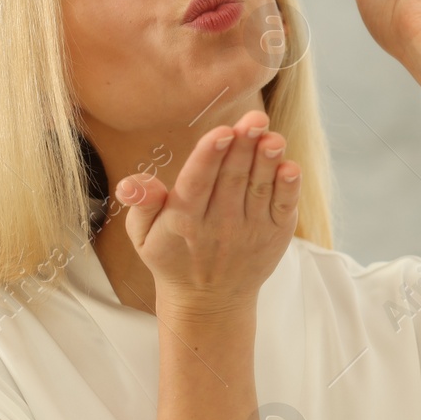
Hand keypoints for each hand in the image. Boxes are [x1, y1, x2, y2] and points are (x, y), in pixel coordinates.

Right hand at [115, 110, 300, 320]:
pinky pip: (283, 207)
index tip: (221, 133)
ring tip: (273, 137)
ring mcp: (250, 229)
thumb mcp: (143, 235)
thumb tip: (131, 183)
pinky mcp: (274, 233)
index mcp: (184, 219)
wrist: (209, 301)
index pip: (197, 182)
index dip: (209, 157)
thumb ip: (141, 204)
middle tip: (254, 119)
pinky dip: (288, 188)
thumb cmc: (172, 257)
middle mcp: (220, 224)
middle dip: (244, 146)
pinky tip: (289, 167)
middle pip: (232, 178)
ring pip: (259, 188)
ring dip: (267, 161)